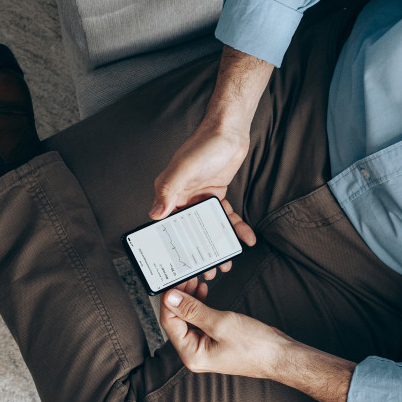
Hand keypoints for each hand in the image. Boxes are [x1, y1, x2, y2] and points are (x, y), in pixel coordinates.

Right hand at [149, 131, 257, 280]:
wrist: (229, 130)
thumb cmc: (203, 146)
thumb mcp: (183, 170)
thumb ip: (168, 192)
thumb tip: (154, 215)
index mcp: (169, 193)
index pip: (168, 224)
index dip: (175, 246)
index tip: (182, 265)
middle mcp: (182, 197)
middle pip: (190, 230)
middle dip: (200, 252)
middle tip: (207, 271)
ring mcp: (200, 197)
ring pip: (209, 226)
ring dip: (219, 244)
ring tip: (226, 263)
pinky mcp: (217, 194)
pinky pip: (226, 216)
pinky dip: (236, 227)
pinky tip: (247, 239)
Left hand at [157, 284, 292, 378]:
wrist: (279, 355)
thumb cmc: (255, 346)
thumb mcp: (220, 323)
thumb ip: (193, 310)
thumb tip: (171, 299)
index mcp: (191, 355)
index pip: (169, 324)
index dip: (169, 301)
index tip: (173, 282)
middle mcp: (194, 354)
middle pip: (176, 321)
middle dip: (179, 298)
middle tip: (185, 278)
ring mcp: (204, 347)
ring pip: (188, 319)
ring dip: (189, 299)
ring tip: (193, 282)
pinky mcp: (214, 340)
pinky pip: (200, 321)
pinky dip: (199, 306)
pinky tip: (202, 292)